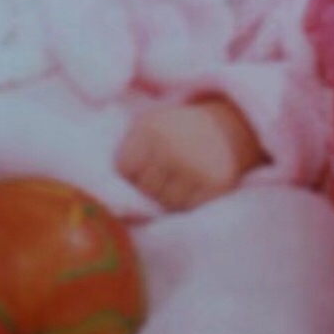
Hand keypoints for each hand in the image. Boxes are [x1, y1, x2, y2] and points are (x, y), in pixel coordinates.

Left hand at [116, 98, 264, 210]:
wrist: (225, 126)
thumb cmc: (177, 130)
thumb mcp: (149, 125)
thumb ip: (129, 151)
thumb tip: (108, 197)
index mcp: (151, 131)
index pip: (125, 170)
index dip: (130, 173)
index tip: (140, 167)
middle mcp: (173, 150)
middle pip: (145, 189)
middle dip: (147, 187)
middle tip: (159, 177)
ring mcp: (195, 169)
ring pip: (165, 203)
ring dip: (165, 198)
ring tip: (172, 182)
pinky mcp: (215, 185)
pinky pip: (187, 207)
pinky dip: (184, 202)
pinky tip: (188, 186)